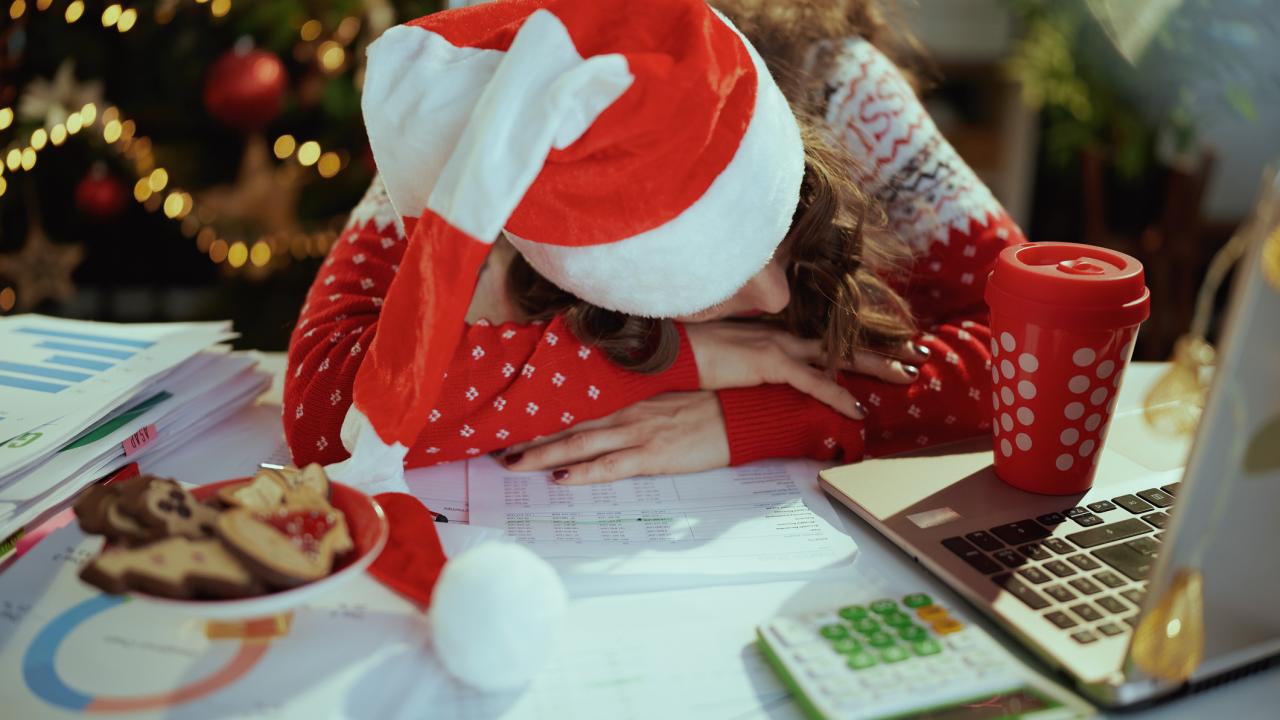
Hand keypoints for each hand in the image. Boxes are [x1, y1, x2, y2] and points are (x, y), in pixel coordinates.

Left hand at [500, 391, 729, 484]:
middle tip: (497, 447)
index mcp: (629, 398)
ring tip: (513, 463)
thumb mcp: (666, 399)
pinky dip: (584, 473)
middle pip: (569, 424)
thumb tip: (610, 417)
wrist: (740, 415)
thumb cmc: (708, 408)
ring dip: (544, 454)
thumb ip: (636, 404)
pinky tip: (561, 480)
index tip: (514, 420)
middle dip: (531, 436)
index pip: (577, 406)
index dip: (544, 415)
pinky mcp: (653, 456)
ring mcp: (638, 433)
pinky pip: (610, 466)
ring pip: (580, 444)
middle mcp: (626, 412)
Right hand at [682, 322, 927, 418]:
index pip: (826, 339)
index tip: (888, 347)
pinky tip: (860, 410)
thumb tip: (762, 377)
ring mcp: (778, 346)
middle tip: (918, 355)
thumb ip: (752, 364)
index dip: (859, 344)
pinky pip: (813, 382)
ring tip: (908, 375)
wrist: (671, 349)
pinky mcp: (768, 362)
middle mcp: (783, 335)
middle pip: (844, 343)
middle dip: (884, 350)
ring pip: (840, 356)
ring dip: (877, 367)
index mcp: (776, 334)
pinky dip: (838, 396)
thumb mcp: (730, 359)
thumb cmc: (693, 355)